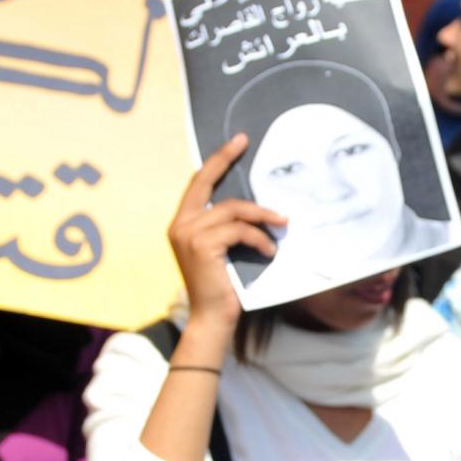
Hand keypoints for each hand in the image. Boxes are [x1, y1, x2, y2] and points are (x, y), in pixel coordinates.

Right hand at [168, 136, 284, 344]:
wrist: (213, 318)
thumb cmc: (222, 286)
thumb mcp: (222, 249)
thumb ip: (226, 226)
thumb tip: (256, 205)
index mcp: (181, 223)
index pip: (197, 183)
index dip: (216, 161)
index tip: (235, 142)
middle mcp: (179, 225)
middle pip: (207, 183)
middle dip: (225, 159)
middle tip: (244, 143)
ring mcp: (188, 234)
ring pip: (232, 210)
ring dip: (261, 218)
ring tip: (281, 227)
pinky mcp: (203, 245)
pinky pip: (239, 230)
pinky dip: (259, 239)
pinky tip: (269, 252)